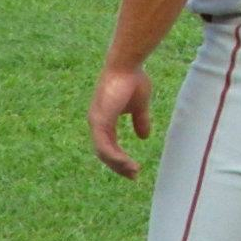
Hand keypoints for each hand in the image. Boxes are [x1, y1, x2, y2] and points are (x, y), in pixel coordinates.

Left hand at [89, 64, 153, 178]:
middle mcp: (97, 123)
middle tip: (134, 176)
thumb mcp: (140, 105)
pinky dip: (115, 157)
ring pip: (104, 153)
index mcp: (104, 120)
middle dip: (119, 167)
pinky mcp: (100, 120)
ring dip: (119, 165)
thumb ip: (140, 120)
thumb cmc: (133, 80)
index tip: (134, 169)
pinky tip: (127, 163)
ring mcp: (96, 122)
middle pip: (105, 153)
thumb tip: (144, 137)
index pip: (109, 146)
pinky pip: (105, 146)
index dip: (120, 159)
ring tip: (134, 172)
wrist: (127, 65)